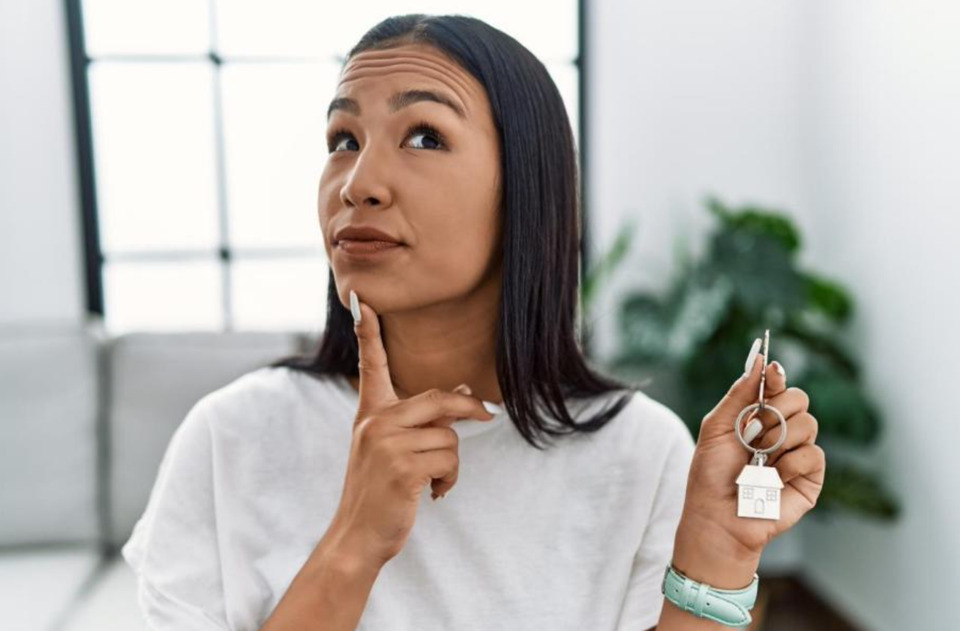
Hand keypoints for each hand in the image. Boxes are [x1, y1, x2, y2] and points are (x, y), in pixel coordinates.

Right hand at [323, 290, 495, 568]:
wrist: (358, 536)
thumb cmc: (380, 491)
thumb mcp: (394, 449)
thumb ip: (423, 420)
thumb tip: (465, 389)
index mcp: (370, 414)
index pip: (371, 365)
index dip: (367, 332)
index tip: (360, 299)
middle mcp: (374, 422)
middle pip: (438, 399)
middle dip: (468, 408)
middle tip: (488, 414)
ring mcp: (386, 443)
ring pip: (448, 436)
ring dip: (451, 463)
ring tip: (433, 481)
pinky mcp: (401, 466)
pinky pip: (448, 459)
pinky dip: (448, 479)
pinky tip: (431, 493)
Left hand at [672, 345, 825, 586]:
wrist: (717, 517)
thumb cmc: (711, 475)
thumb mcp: (716, 428)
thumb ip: (738, 394)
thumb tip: (759, 361)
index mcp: (757, 417)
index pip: (776, 385)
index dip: (776, 375)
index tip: (771, 371)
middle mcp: (781, 431)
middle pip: (799, 398)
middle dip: (775, 412)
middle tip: (753, 433)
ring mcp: (797, 453)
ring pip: (809, 423)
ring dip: (779, 439)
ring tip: (759, 459)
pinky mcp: (811, 477)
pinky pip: (814, 453)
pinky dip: (790, 463)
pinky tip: (774, 477)